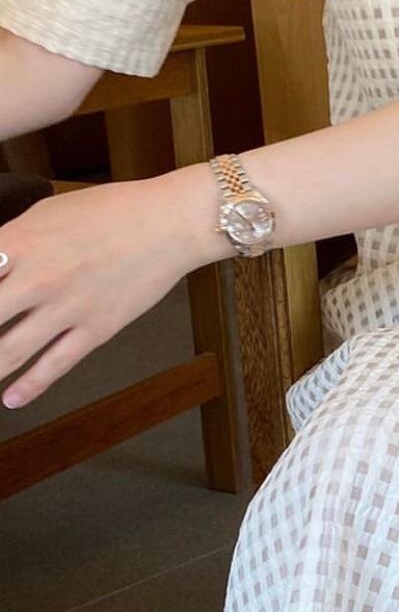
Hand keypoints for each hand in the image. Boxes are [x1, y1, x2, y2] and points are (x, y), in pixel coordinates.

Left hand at [0, 172, 218, 408]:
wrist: (169, 223)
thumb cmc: (110, 211)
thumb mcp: (45, 214)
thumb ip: (8, 241)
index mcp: (19, 243)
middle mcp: (37, 278)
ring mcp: (67, 308)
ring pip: (8, 351)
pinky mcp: (95, 329)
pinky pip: (55, 365)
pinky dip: (29, 386)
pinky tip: (10, 399)